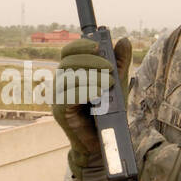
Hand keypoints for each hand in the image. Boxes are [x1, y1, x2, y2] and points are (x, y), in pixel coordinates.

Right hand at [52, 36, 131, 179]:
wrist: (103, 140)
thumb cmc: (108, 111)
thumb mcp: (118, 83)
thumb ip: (120, 63)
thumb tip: (123, 40)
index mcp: (72, 72)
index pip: (68, 52)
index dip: (80, 45)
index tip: (97, 46)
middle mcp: (61, 82)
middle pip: (68, 62)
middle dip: (91, 61)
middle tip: (110, 68)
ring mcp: (58, 97)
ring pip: (68, 77)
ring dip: (91, 77)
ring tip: (110, 83)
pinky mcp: (60, 112)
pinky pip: (68, 96)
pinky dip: (85, 92)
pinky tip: (98, 93)